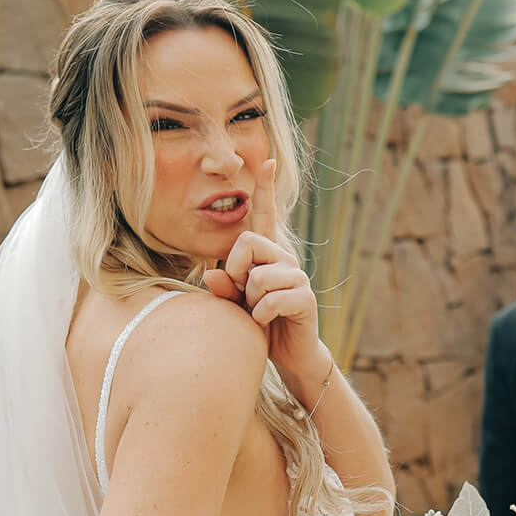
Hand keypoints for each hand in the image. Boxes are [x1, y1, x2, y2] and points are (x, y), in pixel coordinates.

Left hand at [202, 159, 325, 393]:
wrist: (288, 354)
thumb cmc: (259, 323)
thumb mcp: (235, 304)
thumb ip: (222, 288)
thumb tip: (211, 277)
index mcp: (267, 254)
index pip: (266, 216)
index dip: (265, 189)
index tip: (267, 162)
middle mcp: (284, 259)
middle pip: (248, 244)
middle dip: (236, 272)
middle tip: (244, 295)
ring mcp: (297, 277)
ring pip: (258, 276)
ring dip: (250, 300)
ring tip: (257, 311)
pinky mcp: (305, 299)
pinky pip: (272, 300)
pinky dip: (262, 315)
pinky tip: (267, 322)